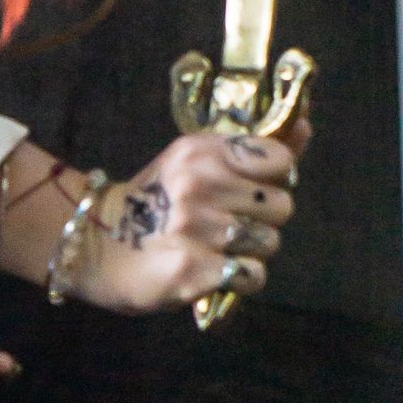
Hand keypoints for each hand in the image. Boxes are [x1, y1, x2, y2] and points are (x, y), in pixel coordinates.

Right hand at [74, 120, 308, 314]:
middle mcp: (197, 184)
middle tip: (226, 222)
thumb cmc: (158, 202)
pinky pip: (253, 275)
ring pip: (270, 242)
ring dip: (250, 250)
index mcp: (200, 151)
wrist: (97, 246)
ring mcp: (194, 229)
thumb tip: (305, 125)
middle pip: (281, 205)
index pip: (279, 159)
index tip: (248, 186)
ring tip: (216, 246)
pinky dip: (240, 278)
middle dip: (262, 218)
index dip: (271, 178)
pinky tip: (215, 270)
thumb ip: (256, 149)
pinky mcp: (194, 270)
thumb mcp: (198, 163)